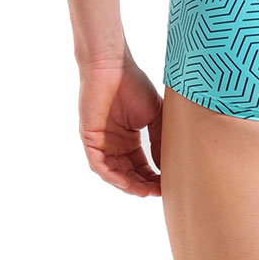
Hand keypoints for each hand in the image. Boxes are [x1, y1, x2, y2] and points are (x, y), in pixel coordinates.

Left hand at [77, 56, 162, 195]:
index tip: (167, 185)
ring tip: (145, 191)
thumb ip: (159, 139)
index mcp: (128, 139)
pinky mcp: (89, 139)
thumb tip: (168, 164)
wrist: (112, 66)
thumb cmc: (134, 85)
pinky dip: (112, 176)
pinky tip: (126, 182)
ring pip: (113, 173)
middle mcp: (114, 145)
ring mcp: (101, 143)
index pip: (141, 166)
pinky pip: (99, 164)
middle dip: (142, 185)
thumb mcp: (154, 115)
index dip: (153, 177)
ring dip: (128, 185)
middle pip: (128, 174)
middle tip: (158, 193)